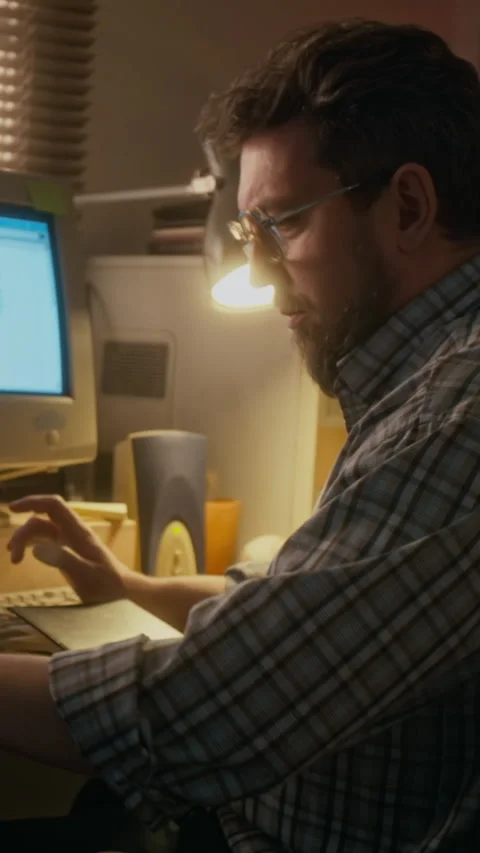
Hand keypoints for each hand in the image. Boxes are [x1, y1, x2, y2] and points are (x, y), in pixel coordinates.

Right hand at [7, 495, 128, 604]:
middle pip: (42, 519)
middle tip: (13, 555)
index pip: (54, 506)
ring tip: (15, 559)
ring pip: (41, 530)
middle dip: (23, 531)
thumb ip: (64, 559)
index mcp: (78, 531)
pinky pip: (44, 541)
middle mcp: (72, 532)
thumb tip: (36, 547)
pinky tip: (22, 556)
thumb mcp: (86, 573)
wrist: (120, 590)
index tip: (12, 509)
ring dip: (25, 539)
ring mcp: (68, 540)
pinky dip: (30, 545)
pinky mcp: (65, 551)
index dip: (33, 501)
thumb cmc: (107, 583)